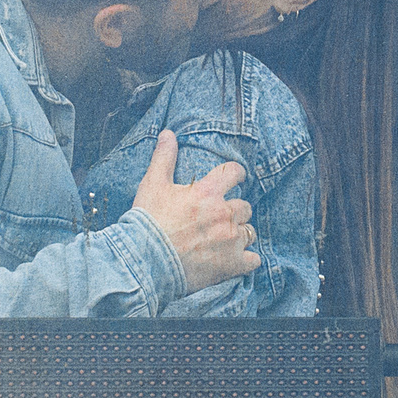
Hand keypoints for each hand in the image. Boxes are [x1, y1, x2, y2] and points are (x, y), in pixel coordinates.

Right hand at [132, 129, 259, 292]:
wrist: (143, 262)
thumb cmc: (147, 222)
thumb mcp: (153, 184)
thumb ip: (164, 158)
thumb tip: (167, 133)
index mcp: (207, 192)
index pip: (235, 173)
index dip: (236, 175)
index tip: (234, 181)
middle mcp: (223, 213)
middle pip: (245, 206)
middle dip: (235, 211)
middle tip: (220, 218)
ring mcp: (230, 240)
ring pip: (250, 232)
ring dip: (240, 234)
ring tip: (224, 241)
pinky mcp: (232, 264)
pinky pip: (253, 259)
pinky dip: (246, 260)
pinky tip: (235, 260)